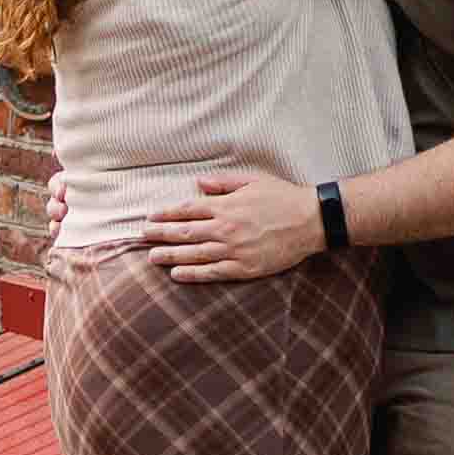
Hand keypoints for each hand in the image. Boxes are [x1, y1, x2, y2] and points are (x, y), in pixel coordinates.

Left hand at [148, 168, 325, 281]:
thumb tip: (198, 183)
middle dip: (161, 235)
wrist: (310, 221)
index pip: (188, 210)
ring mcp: (234, 250)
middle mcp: (226, 228)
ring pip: (195, 254)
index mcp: (227, 206)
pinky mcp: (244, 268)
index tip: (150, 218)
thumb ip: (223, 182)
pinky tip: (177, 274)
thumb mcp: (253, 180)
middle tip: (142, 237)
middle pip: (186, 233)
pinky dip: (193, 274)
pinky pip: (213, 272)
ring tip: (152, 257)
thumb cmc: (283, 197)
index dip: (166, 215)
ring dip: (171, 256)